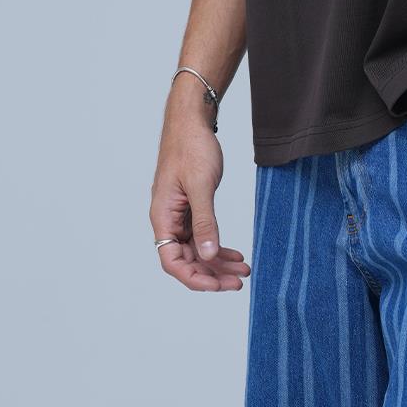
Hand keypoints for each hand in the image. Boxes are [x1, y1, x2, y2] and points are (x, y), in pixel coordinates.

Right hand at [149, 114, 250, 291]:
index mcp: (163, 217)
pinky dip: (218, 246)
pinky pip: (203, 236)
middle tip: (239, 282)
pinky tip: (236, 254)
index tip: (220, 285)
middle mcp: (168, 220)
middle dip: (212, 274)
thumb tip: (208, 256)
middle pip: (187, 260)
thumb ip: (205, 222)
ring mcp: (179, 215)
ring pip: (197, 250)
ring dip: (218, 263)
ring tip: (244, 271)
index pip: (173, 262)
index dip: (195, 278)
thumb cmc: (191, 147)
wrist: (191, 120)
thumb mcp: (201, 185)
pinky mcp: (191, 208)